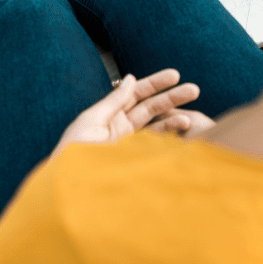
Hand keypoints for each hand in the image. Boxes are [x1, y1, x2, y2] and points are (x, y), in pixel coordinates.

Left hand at [49, 69, 214, 159]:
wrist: (69, 188)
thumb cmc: (73, 154)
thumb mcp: (92, 121)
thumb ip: (114, 101)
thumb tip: (131, 79)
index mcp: (110, 115)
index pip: (136, 94)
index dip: (156, 84)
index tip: (175, 76)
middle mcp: (122, 128)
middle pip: (151, 108)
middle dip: (172, 98)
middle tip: (193, 90)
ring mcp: (130, 145)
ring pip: (157, 127)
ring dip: (174, 120)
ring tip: (189, 118)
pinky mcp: (135, 161)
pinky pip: (155, 147)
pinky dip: (169, 140)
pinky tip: (179, 135)